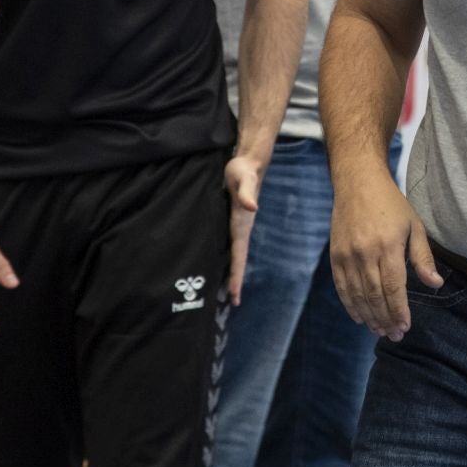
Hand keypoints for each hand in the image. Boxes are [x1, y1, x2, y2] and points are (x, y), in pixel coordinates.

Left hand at [225, 154, 264, 304]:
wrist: (246, 163)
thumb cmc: (243, 171)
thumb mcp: (244, 179)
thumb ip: (246, 193)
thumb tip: (252, 207)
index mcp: (241, 226)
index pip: (239, 257)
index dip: (237, 276)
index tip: (235, 296)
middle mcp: (239, 230)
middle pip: (236, 261)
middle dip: (235, 281)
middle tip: (232, 303)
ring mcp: (234, 226)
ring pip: (230, 254)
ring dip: (228, 271)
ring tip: (223, 291)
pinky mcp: (227, 221)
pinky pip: (224, 244)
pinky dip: (221, 257)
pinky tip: (214, 262)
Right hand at [330, 164, 439, 340]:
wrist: (358, 184)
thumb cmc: (391, 205)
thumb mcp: (414, 226)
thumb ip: (423, 258)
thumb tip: (435, 284)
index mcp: (388, 246)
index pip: (394, 287)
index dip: (399, 311)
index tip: (405, 327)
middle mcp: (365, 253)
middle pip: (375, 296)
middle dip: (385, 319)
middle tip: (394, 335)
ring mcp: (347, 256)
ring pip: (357, 295)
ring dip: (369, 316)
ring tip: (379, 330)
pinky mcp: (335, 256)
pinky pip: (342, 287)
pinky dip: (350, 305)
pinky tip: (360, 317)